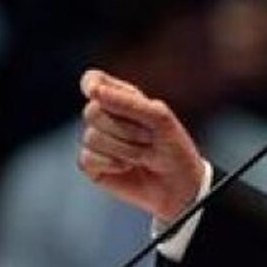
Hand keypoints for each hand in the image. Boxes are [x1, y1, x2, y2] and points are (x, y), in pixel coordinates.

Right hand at [78, 68, 205, 222]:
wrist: (179, 186)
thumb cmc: (173, 147)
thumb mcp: (159, 118)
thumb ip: (128, 102)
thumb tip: (93, 92)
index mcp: (121, 98)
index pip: (94, 80)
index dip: (91, 84)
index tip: (96, 92)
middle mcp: (105, 116)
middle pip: (91, 111)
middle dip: (123, 128)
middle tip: (148, 138)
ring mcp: (97, 141)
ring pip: (91, 137)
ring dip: (123, 148)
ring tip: (142, 155)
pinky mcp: (92, 165)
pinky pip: (87, 158)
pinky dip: (111, 163)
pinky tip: (127, 167)